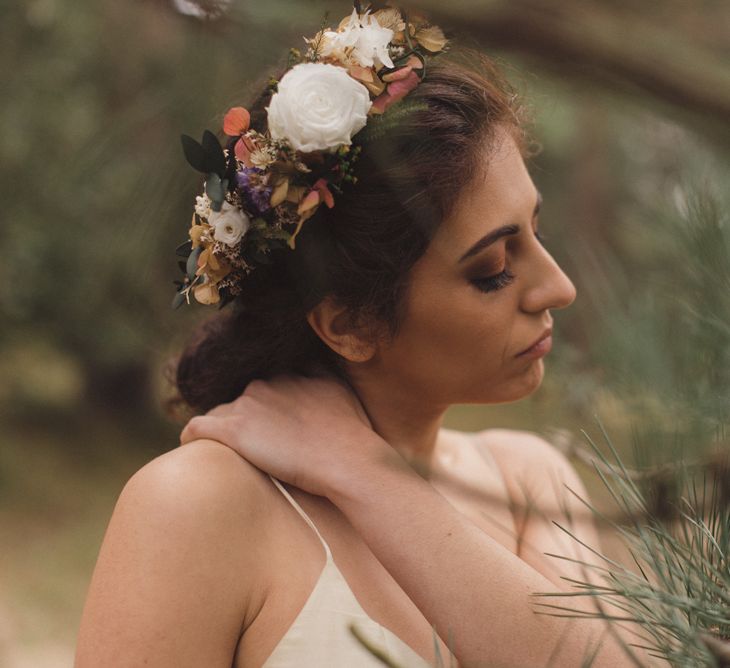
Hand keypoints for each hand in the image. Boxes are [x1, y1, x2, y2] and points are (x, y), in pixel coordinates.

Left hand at [179, 375, 394, 496]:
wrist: (346, 457)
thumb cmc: (350, 431)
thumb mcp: (338, 389)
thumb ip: (319, 373)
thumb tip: (310, 363)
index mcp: (287, 376)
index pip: (262, 389)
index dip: (263, 410)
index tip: (267, 428)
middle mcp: (264, 384)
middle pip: (240, 402)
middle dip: (243, 420)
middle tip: (253, 447)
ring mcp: (247, 406)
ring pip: (219, 414)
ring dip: (220, 430)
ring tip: (225, 452)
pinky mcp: (234, 431)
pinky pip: (197, 428)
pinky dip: (192, 436)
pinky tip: (191, 446)